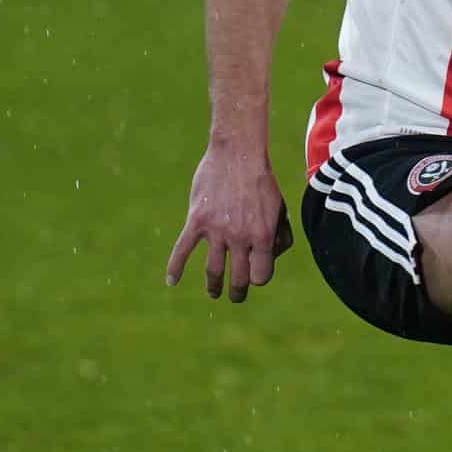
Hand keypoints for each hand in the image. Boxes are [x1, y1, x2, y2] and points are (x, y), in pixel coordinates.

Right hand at [167, 144, 292, 302]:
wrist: (238, 155)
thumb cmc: (262, 183)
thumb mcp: (280, 209)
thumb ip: (280, 234)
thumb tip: (274, 255)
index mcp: (263, 235)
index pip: (261, 274)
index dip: (259, 278)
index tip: (255, 276)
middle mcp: (240, 236)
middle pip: (238, 277)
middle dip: (237, 292)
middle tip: (235, 296)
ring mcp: (217, 230)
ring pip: (213, 270)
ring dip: (213, 286)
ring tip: (214, 293)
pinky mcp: (196, 221)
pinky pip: (182, 250)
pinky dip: (175, 268)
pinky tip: (171, 281)